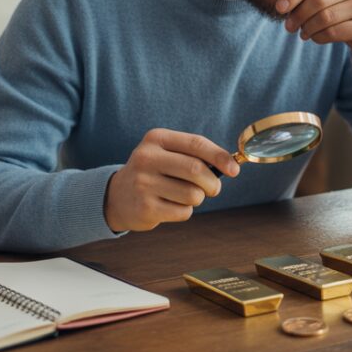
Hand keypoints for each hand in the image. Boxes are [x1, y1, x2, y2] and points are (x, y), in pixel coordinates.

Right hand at [104, 129, 239, 232]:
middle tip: (212, 188)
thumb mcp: (167, 153)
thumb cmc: (154, 172)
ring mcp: (144, 184)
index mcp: (156, 138)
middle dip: (212, 183)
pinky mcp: (145, 207)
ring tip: (183, 195)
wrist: (117, 196)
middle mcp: (147, 158)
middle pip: (196, 170)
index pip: (196, 144)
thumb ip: (195, 155)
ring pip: (193, 194)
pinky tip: (170, 205)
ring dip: (197, 198)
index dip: (220, 157)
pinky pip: (183, 212)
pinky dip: (185, 211)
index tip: (234, 170)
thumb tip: (231, 166)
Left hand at [276, 0, 351, 69]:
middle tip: (288, 27)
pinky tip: (315, 38)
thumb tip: (281, 2)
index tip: (279, 7)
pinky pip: (334, 32)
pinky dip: (319, 37)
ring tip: (302, 33)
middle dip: (299, 14)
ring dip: (308, 28)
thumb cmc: (341, 10)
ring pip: (325, 17)